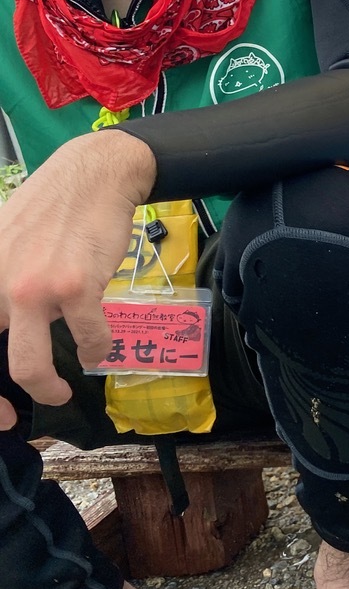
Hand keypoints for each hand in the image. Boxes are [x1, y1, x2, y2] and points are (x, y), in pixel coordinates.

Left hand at [0, 131, 154, 428]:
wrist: (94, 177)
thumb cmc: (49, 211)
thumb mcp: (2, 245)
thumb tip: (4, 324)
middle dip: (7, 399)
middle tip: (19, 411)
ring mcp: (33, 288)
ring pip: (29, 365)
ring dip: (48, 388)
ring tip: (60, 390)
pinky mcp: (75, 287)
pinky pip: (87, 338)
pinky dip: (96, 348)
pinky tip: (99, 345)